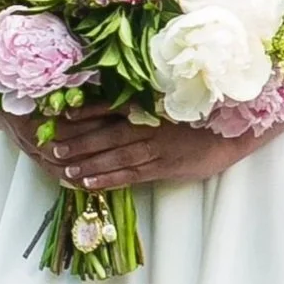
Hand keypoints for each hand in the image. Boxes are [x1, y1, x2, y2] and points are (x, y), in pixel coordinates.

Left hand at [2, 100, 239, 189]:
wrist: (231, 136)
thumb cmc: (200, 116)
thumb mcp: (174, 100)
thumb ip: (146, 100)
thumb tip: (117, 99)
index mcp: (151, 107)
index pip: (113, 108)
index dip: (87, 112)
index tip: (62, 115)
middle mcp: (150, 127)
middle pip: (108, 135)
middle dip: (79, 141)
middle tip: (53, 147)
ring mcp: (157, 149)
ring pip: (116, 157)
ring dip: (89, 163)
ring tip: (66, 168)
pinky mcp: (164, 168)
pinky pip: (132, 175)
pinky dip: (109, 180)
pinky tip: (90, 184)